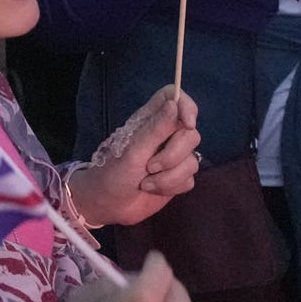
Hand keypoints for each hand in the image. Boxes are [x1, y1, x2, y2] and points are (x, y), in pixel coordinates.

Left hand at [69, 85, 201, 227]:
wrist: (108, 205)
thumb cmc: (114, 172)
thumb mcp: (134, 150)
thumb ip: (156, 128)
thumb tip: (175, 103)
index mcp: (150, 120)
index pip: (174, 97)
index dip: (186, 105)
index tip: (187, 123)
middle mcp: (165, 135)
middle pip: (191, 133)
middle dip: (173, 154)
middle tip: (150, 166)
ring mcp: (172, 157)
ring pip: (192, 160)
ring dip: (169, 176)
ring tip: (145, 182)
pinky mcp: (177, 178)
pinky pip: (189, 179)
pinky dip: (171, 186)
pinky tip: (152, 189)